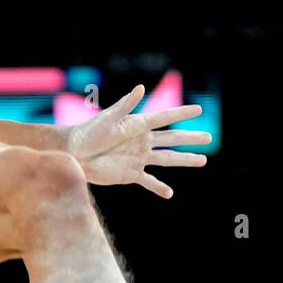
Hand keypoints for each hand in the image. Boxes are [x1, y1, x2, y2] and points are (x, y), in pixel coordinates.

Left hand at [59, 84, 210, 197]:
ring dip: (185, 160)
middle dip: (190, 138)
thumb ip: (126, 105)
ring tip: (202, 160)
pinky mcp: (131, 173)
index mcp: (138, 126)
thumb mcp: (108, 118)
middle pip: (171, 139)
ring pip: (167, 159)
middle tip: (208, 137)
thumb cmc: (88, 132)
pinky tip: (169, 193)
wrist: (74, 154)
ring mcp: (138, 158)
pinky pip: (149, 181)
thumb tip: (140, 88)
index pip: (164, 118)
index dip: (181, 114)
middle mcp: (141, 141)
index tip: (199, 109)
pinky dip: (159, 188)